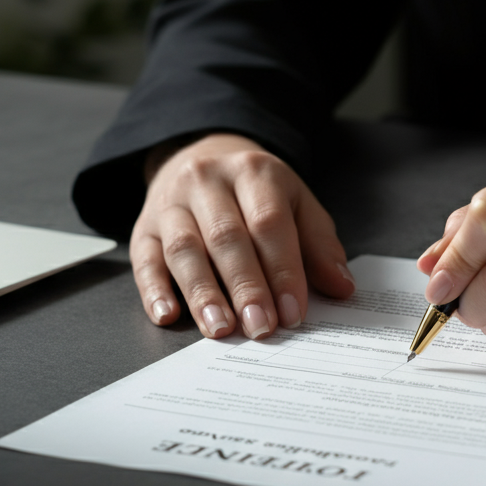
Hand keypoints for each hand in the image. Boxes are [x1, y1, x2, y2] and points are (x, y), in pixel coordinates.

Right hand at [131, 133, 354, 338]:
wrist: (205, 157)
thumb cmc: (258, 193)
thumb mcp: (298, 204)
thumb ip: (320, 245)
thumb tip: (341, 287)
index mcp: (254, 171)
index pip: (269, 223)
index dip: (283, 270)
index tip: (293, 312)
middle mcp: (208, 181)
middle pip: (226, 237)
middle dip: (245, 287)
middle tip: (261, 328)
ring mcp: (171, 203)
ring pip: (184, 249)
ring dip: (202, 293)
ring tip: (220, 328)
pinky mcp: (143, 226)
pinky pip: (144, 258)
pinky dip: (154, 290)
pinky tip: (168, 315)